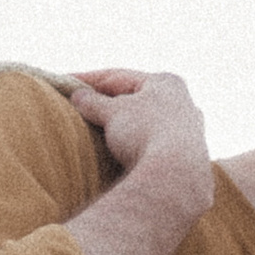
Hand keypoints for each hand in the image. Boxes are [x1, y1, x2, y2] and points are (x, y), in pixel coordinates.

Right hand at [69, 68, 212, 196]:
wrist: (175, 178)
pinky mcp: (189, 159)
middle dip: (109, 104)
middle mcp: (184, 103)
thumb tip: (78, 96)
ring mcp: (190, 132)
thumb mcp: (112, 113)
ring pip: (148, 125)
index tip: (64, 81)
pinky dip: (137, 147)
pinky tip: (124, 155)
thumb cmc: (144, 134)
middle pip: (136, 100)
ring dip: (124, 128)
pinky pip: (155, 146)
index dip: (88, 79)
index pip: (119, 77)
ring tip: (101, 134)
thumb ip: (92, 102)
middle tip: (82, 107)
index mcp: (167, 82)